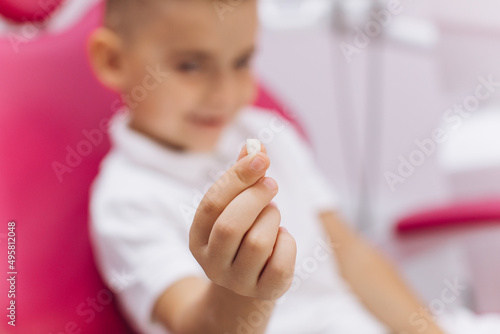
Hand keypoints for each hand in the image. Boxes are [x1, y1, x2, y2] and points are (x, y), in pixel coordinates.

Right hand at [189, 144, 295, 299]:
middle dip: (256, 197)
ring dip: (272, 219)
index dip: (238, 177)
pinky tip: (281, 238)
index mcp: (198, 237)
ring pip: (258, 243)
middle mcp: (212, 262)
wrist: (247, 284)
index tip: (261, 158)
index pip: (212, 204)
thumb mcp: (235, 206)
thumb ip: (242, 176)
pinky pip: (281, 262)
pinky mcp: (265, 291)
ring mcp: (237, 281)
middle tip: (271, 184)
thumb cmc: (242, 234)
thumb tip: (254, 145)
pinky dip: (287, 242)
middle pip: (231, 226)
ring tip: (273, 214)